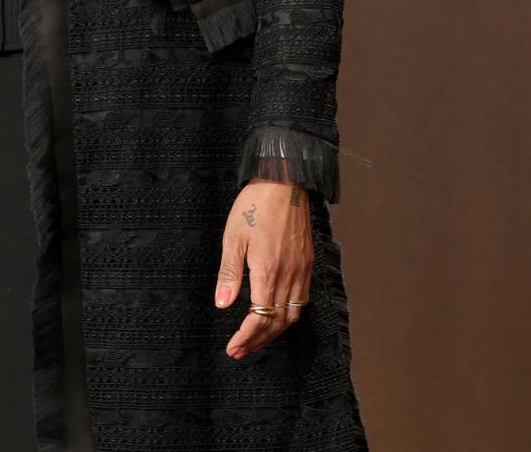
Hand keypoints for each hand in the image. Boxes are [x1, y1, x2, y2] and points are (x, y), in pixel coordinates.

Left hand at [215, 178, 312, 358]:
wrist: (285, 180)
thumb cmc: (256, 204)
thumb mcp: (234, 237)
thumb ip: (229, 273)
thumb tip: (222, 304)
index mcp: (268, 269)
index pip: (260, 317)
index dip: (246, 337)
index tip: (233, 347)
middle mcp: (289, 273)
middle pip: (278, 322)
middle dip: (259, 341)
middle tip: (241, 351)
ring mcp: (302, 268)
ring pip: (293, 313)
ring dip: (275, 332)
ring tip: (257, 339)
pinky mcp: (308, 261)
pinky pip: (303, 298)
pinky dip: (289, 314)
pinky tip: (277, 314)